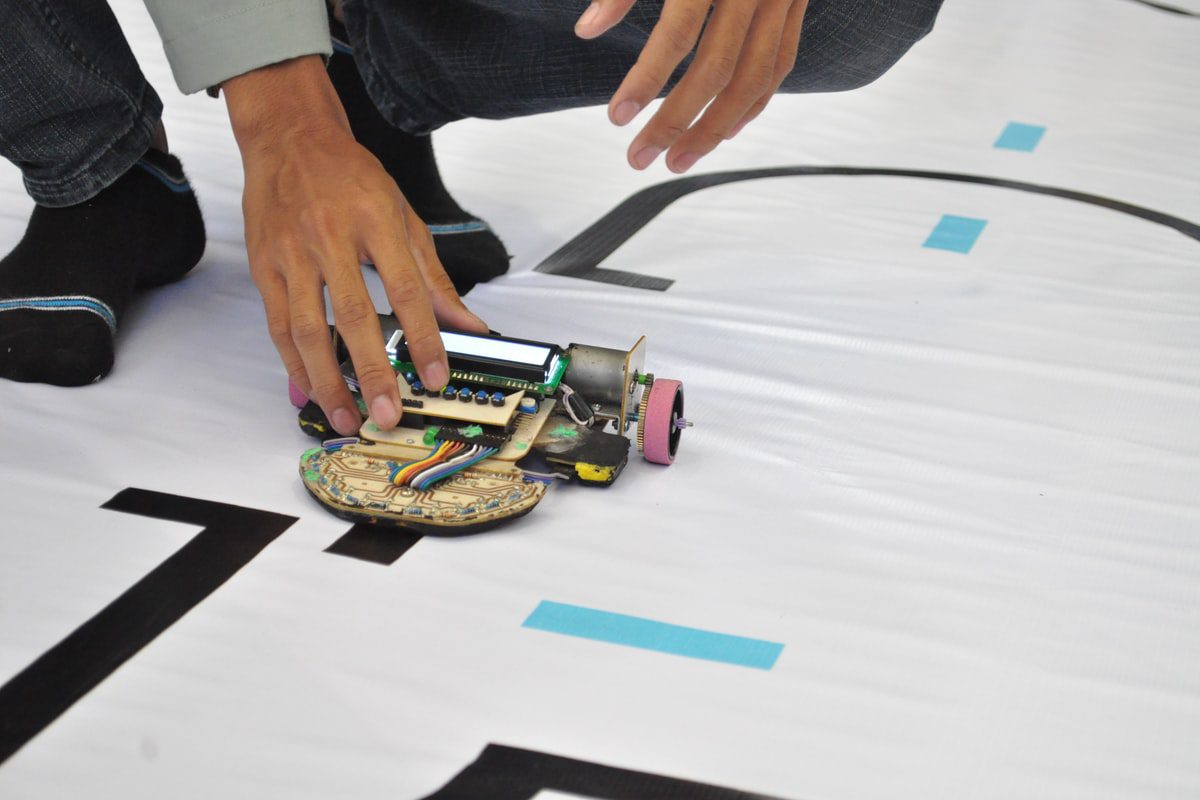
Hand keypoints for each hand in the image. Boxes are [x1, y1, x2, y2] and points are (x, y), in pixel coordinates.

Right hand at [224, 56, 486, 435]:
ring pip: (307, 329)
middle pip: (353, 317)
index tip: (436, 374)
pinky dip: (292, 362)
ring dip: (326, 380)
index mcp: (375, 221)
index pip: (405, 289)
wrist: (289, 138)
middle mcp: (330, 237)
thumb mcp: (403, 215)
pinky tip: (306, 390)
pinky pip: (278, 324)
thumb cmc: (350, 176)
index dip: (423, 337)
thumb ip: (433, 276)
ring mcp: (291, 253)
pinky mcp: (263, 266)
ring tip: (344, 416)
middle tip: (385, 413)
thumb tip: (467, 324)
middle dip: (371, 372)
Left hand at [575, 0, 808, 172]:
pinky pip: (780, 64)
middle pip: (717, 69)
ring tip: (678, 161)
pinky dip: (754, 104)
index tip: (616, 117)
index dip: (646, 79)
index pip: (679, 33)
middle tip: (638, 158)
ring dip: (714, 129)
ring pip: (754, 78)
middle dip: (675, 122)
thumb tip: (587, 29)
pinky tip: (725, 131)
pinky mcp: (797, 2)